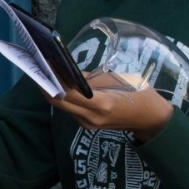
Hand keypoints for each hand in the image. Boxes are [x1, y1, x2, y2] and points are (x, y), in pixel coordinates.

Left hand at [47, 73, 175, 141]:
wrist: (151, 119)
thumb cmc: (139, 93)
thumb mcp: (117, 79)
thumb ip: (91, 79)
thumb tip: (69, 73)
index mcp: (101, 104)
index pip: (68, 94)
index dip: (53, 79)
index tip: (44, 63)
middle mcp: (90, 118)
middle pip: (59, 102)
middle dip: (45, 84)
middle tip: (37, 66)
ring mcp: (87, 124)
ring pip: (62, 106)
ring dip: (52, 89)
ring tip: (44, 71)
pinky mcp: (87, 124)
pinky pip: (70, 108)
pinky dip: (62, 95)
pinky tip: (58, 82)